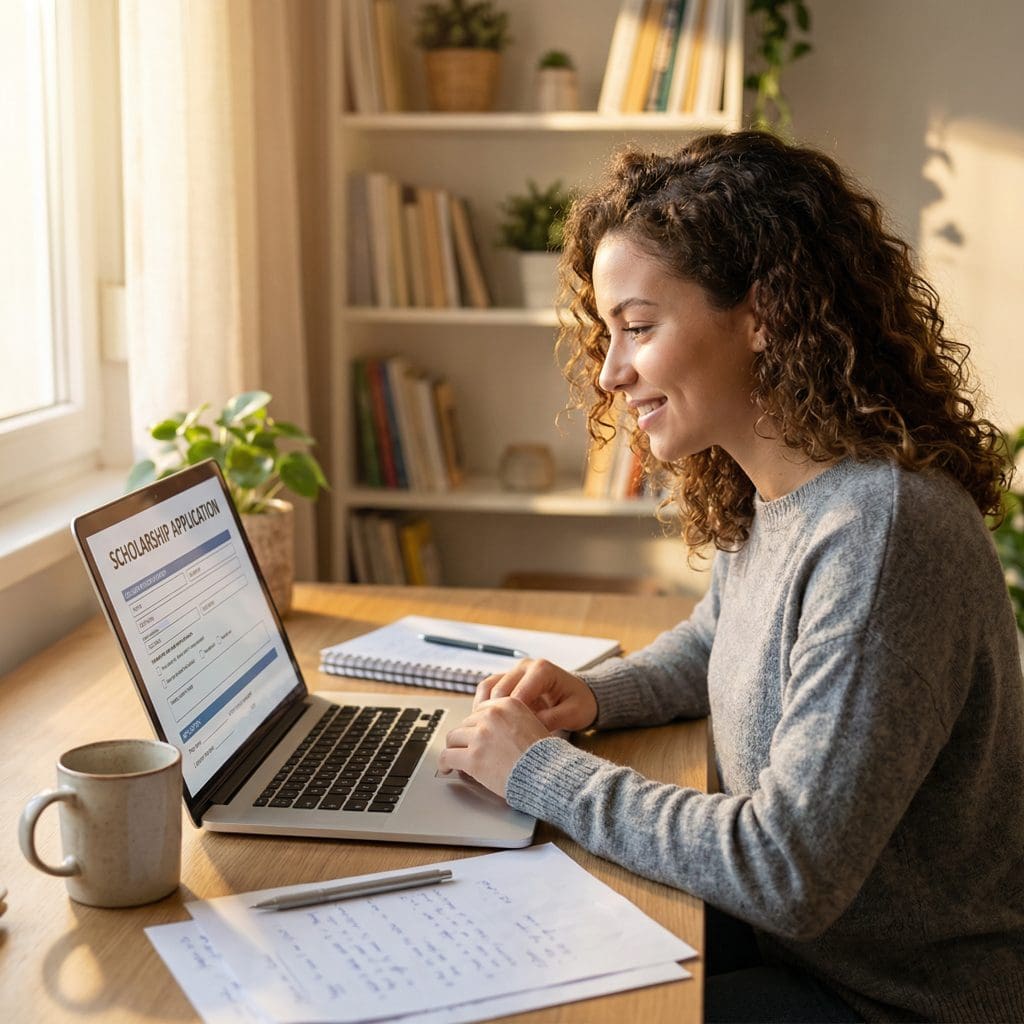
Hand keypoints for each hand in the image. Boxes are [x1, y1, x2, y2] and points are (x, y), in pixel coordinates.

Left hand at [439, 697, 550, 798]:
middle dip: (466, 738)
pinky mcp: (472, 757)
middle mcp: (491, 715)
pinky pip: (447, 756)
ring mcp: (480, 736)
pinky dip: (445, 763)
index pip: (480, 710)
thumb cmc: (544, 755)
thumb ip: (511, 719)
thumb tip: (494, 727)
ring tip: (454, 758)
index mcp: (507, 703)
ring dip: (454, 748)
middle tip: (466, 749)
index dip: (476, 725)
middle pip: (465, 724)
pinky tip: (447, 768)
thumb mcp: (532, 723)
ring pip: (453, 738)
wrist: (548, 773)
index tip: (474, 734)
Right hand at [474, 658, 597, 732]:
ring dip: (483, 709)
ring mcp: (514, 672)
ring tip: (483, 732)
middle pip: (498, 689)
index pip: (517, 693)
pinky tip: (484, 724)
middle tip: (493, 738)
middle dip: (494, 715)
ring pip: (488, 687)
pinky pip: (488, 690)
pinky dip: (483, 706)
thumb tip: (528, 730)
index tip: (509, 738)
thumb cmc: (580, 703)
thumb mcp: (573, 713)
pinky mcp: (506, 680)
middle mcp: (524, 667)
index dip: (510, 717)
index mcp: (541, 670)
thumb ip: (552, 719)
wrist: (581, 695)